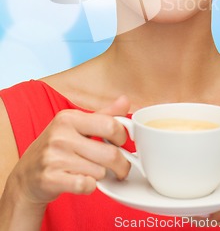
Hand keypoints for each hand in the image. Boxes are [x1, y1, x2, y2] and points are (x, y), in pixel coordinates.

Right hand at [7, 95, 130, 206]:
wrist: (26, 175)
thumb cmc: (57, 147)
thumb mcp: (77, 125)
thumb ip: (104, 114)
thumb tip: (125, 100)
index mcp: (69, 118)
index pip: (110, 125)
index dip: (121, 137)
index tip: (120, 143)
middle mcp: (60, 135)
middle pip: (110, 153)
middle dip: (121, 164)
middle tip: (120, 167)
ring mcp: (54, 157)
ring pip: (100, 172)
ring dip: (102, 176)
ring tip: (92, 171)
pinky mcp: (51, 179)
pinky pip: (86, 185)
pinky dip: (90, 187)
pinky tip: (83, 181)